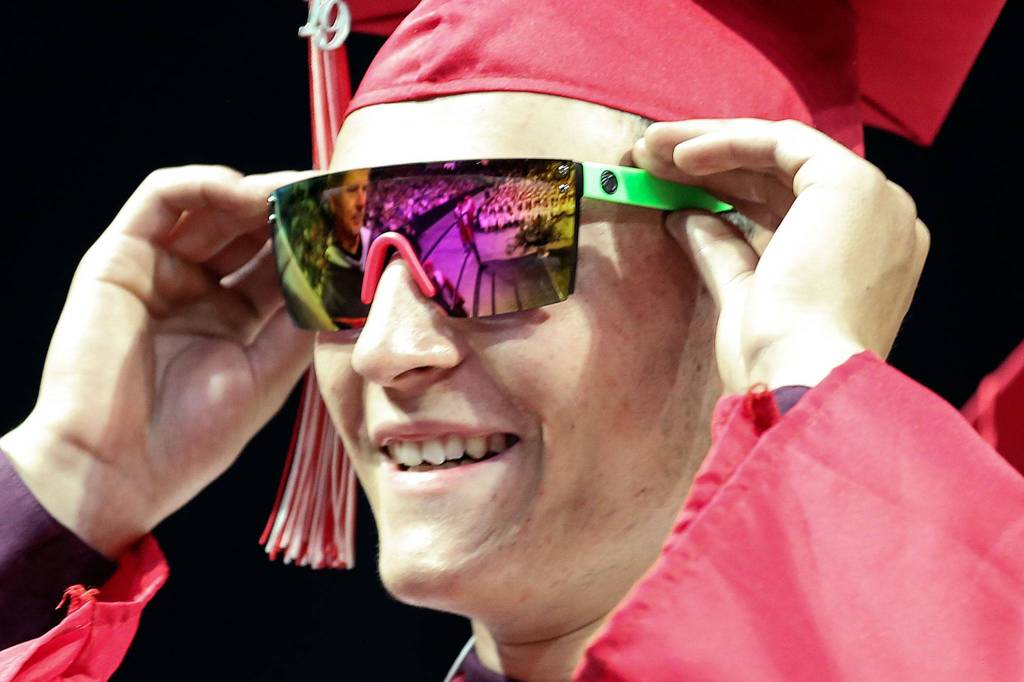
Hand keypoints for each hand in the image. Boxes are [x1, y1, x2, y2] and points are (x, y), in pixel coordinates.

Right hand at [0, 166, 313, 557]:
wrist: (116, 470)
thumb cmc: (191, 438)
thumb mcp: (267, 373)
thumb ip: (301, 319)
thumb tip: (343, 274)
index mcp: (233, 319)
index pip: (280, 262)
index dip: (316, 242)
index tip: (357, 225)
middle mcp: (197, 288)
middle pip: (250, 228)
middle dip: (293, 210)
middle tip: (333, 196)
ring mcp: (158, 271)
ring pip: (211, 206)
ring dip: (258, 193)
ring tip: (298, 192)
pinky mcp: (119, 257)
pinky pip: (160, 199)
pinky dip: (204, 185)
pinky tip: (246, 193)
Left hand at [632, 119, 929, 393]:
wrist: (802, 380)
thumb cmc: (777, 360)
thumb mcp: (742, 295)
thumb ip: (722, 251)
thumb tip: (686, 216)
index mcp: (866, 256)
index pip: (787, 204)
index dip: (725, 189)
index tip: (669, 185)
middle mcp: (882, 221)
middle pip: (780, 175)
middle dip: (710, 163)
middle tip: (650, 159)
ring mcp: (874, 199)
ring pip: (779, 150)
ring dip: (709, 145)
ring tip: (649, 150)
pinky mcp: (850, 182)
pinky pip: (779, 143)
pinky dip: (727, 143)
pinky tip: (678, 154)